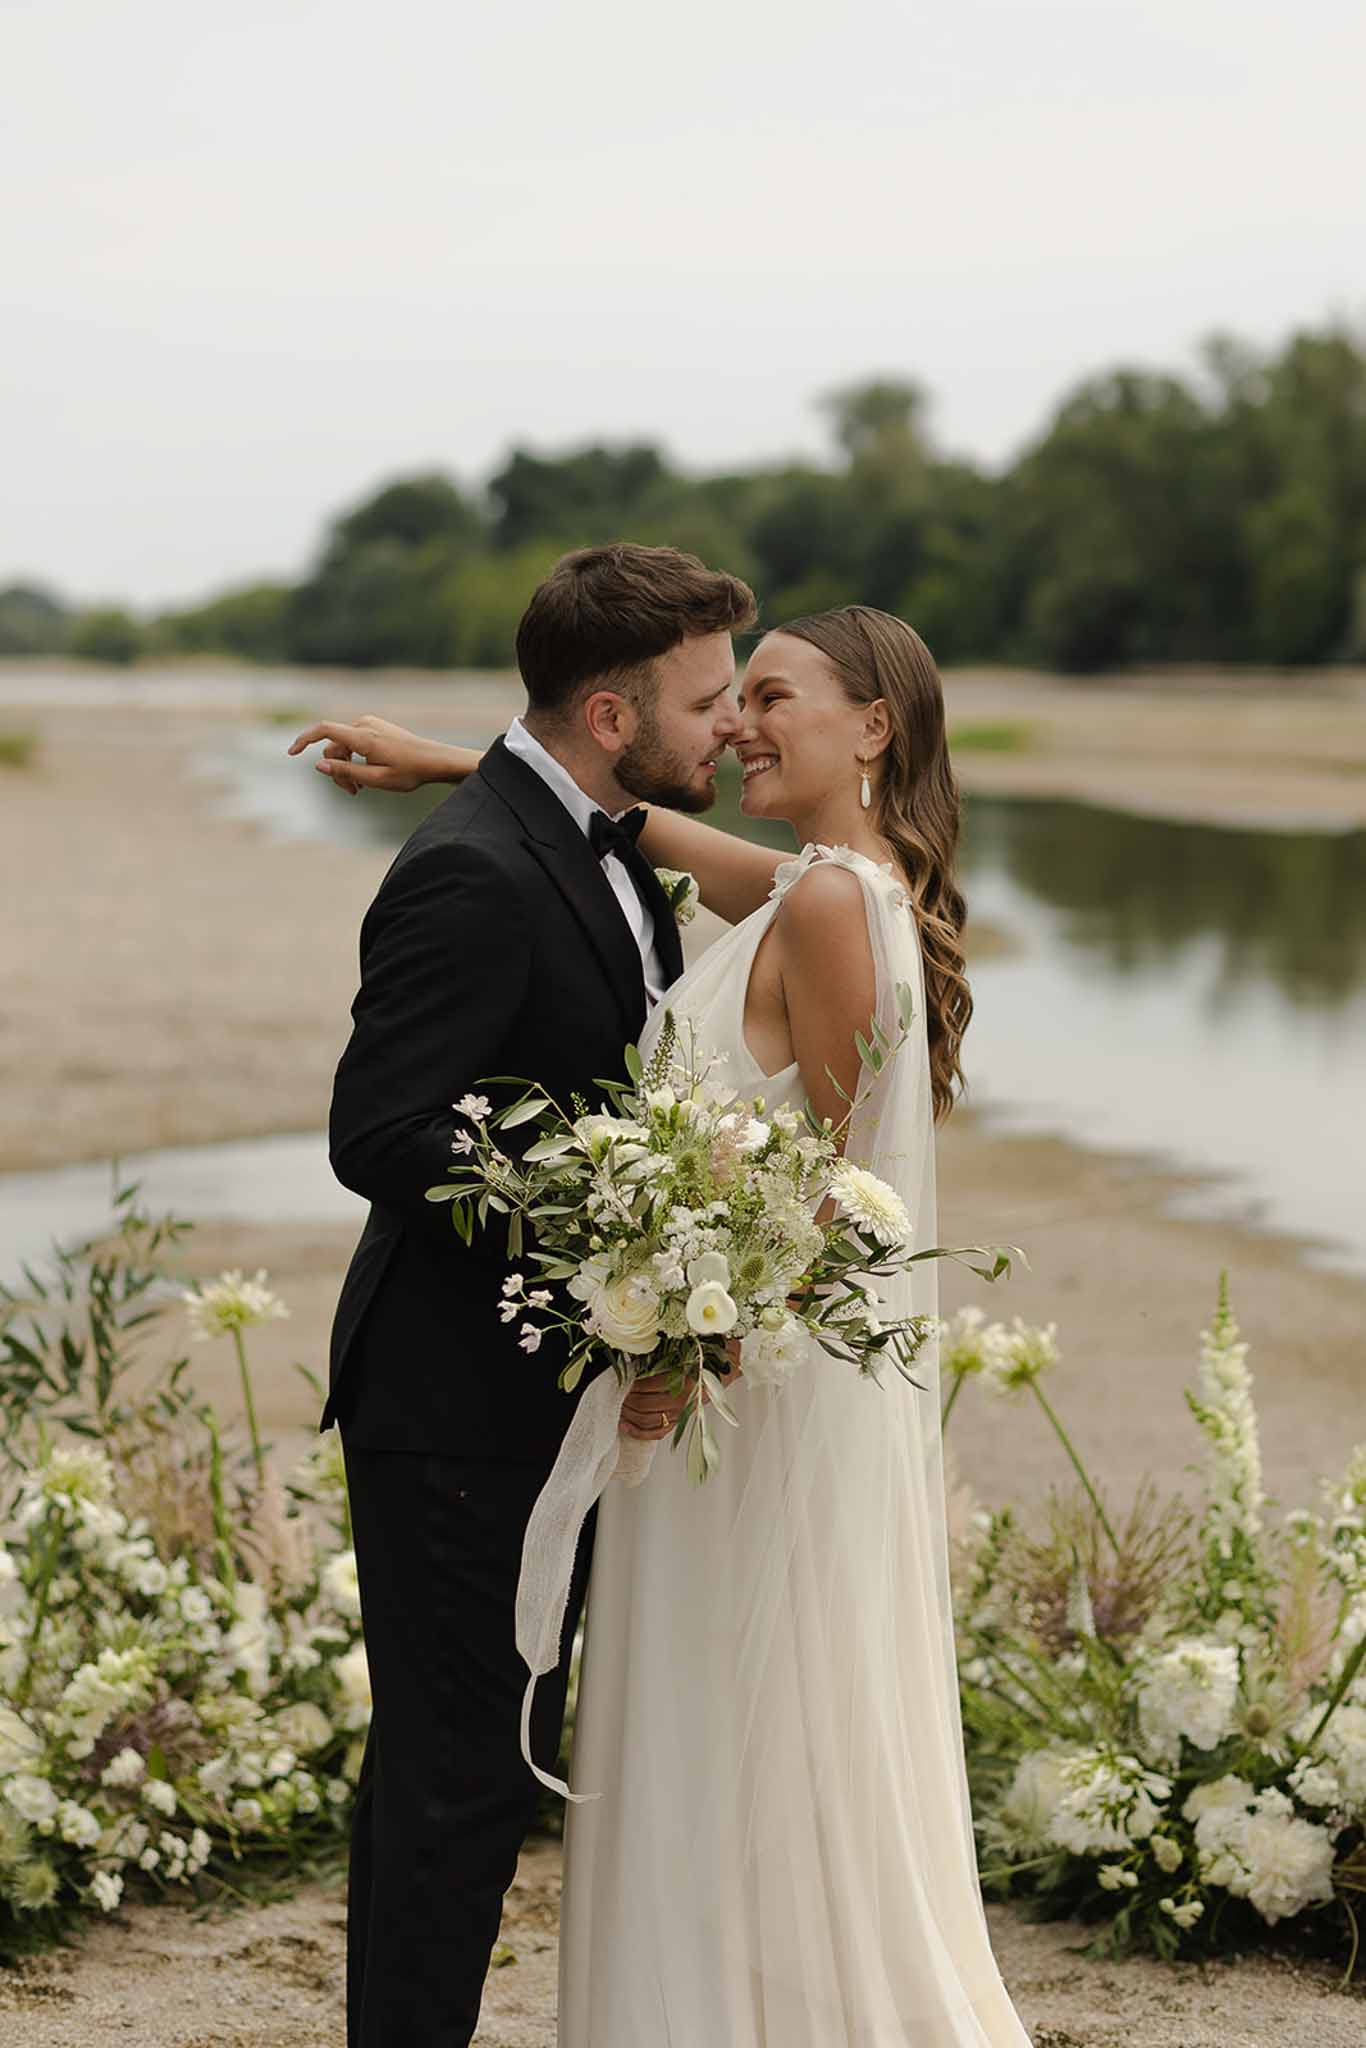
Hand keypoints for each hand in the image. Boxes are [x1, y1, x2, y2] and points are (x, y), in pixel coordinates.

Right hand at [287, 714, 450, 795]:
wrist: (434, 760)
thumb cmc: (409, 772)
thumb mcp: (376, 779)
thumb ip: (346, 772)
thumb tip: (317, 765)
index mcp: (363, 737)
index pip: (324, 730)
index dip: (304, 740)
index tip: (290, 753)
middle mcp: (364, 725)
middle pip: (333, 747)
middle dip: (336, 770)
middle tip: (352, 793)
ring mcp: (369, 724)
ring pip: (343, 746)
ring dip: (346, 767)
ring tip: (359, 789)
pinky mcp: (374, 727)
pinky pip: (353, 742)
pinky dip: (354, 759)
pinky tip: (365, 776)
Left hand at [618, 1350, 740, 1441]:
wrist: (723, 1369)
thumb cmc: (702, 1356)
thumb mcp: (682, 1349)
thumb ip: (659, 1354)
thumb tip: (632, 1358)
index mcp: (683, 1381)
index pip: (648, 1387)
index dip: (631, 1384)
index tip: (621, 1379)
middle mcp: (683, 1400)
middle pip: (644, 1405)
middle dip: (626, 1399)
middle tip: (617, 1392)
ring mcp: (681, 1413)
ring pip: (647, 1420)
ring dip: (629, 1414)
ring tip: (619, 1405)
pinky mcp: (680, 1421)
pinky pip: (656, 1432)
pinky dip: (638, 1432)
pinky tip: (625, 1425)